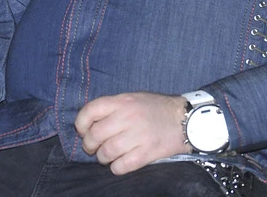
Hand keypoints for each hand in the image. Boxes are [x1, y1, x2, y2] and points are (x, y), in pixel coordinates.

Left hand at [74, 92, 189, 174]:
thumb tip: (91, 123)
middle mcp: (128, 117)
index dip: (81, 124)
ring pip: (106, 152)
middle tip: (92, 148)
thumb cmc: (156, 108)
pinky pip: (121, 166)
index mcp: (122, 101)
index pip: (90, 111)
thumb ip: (113, 108)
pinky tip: (119, 163)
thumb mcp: (133, 98)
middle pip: (95, 135)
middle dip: (89, 145)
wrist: (185, 119)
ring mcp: (137, 136)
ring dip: (102, 158)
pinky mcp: (146, 153)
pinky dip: (115, 167)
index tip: (82, 131)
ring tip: (106, 156)